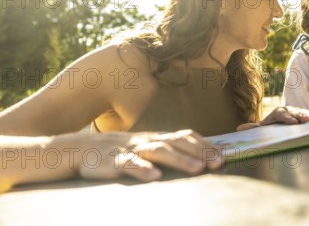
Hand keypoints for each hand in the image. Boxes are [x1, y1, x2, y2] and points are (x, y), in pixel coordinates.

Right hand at [63, 129, 222, 181]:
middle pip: (178, 142)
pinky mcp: (113, 161)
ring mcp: (131, 149)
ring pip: (159, 151)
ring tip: (198, 169)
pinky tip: (154, 177)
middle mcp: (148, 140)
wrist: (79, 149)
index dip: (206, 144)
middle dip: (201, 151)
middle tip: (219, 162)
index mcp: (157, 137)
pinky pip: (129, 164)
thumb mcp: (145, 148)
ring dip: (181, 160)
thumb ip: (168, 151)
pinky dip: (142, 169)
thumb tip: (198, 158)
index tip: (225, 155)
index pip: (186, 136)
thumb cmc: (120, 151)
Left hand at [237, 107, 308, 130]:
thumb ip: (254, 128)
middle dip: (300, 116)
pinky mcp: (308, 116)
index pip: (281, 114)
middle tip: (305, 120)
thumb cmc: (274, 125)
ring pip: (306, 113)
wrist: (285, 120)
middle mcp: (290, 110)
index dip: (287, 118)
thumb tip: (238, 129)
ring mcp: (300, 112)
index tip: (293, 123)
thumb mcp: (264, 127)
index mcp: (278, 113)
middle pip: (295, 112)